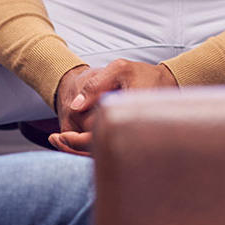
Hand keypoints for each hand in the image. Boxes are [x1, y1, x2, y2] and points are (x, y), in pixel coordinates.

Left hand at [48, 59, 177, 155]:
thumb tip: (74, 106)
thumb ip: (96, 84)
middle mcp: (132, 133)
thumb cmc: (144, 74)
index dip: (78, 141)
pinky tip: (76, 141)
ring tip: (60, 142)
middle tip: (55, 141)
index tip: (63, 135)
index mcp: (128, 116)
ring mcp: (133, 141)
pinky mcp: (132, 141)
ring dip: (81, 151)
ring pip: (104, 155)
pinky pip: (110, 150)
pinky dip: (91, 148)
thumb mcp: (119, 69)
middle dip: (75, 150)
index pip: (100, 138)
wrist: (170, 83)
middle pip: (100, 154)